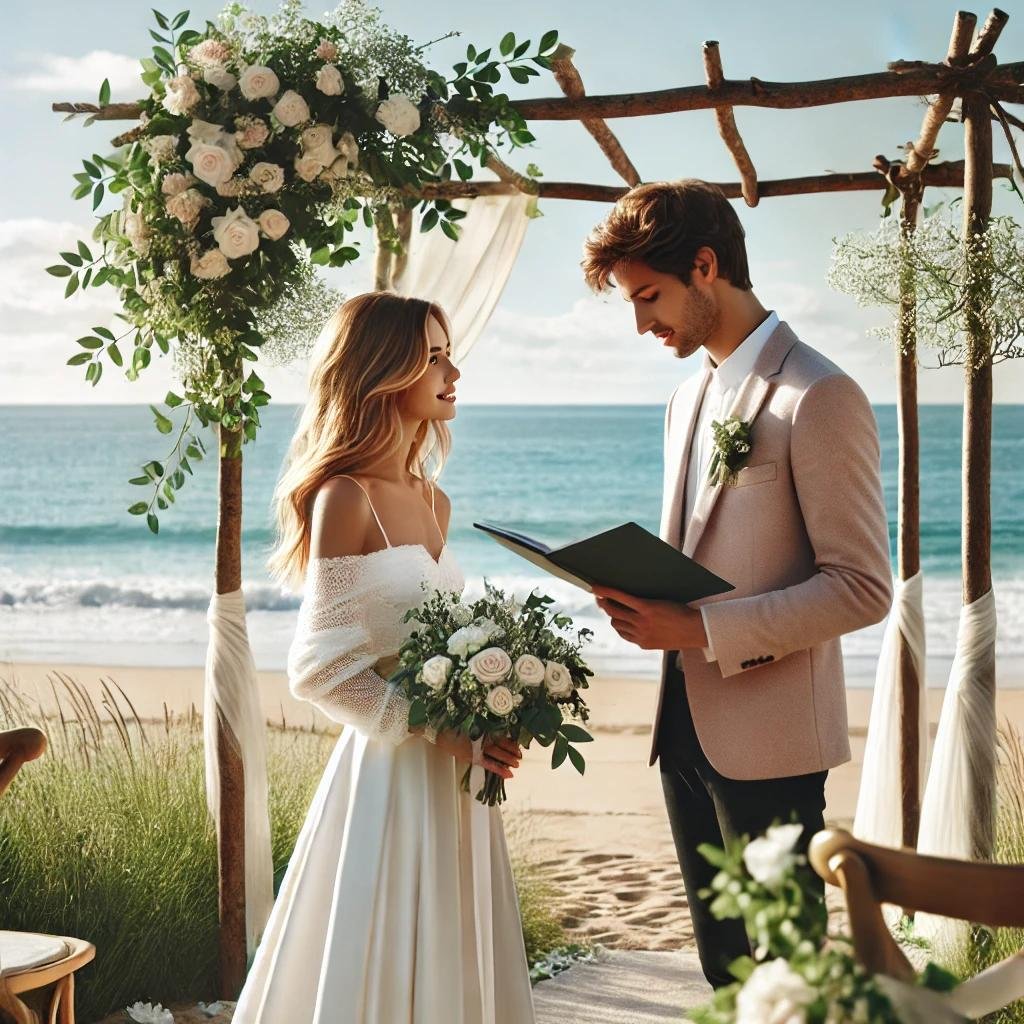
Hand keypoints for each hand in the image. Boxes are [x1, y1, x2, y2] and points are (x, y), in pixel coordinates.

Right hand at [433, 731, 521, 778]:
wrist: (438, 729)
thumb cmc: (451, 723)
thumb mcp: (468, 721)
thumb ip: (480, 726)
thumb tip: (491, 730)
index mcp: (483, 727)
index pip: (501, 735)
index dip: (511, 741)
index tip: (518, 744)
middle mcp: (483, 737)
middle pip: (502, 744)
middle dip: (512, 751)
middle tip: (520, 756)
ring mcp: (478, 747)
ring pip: (498, 754)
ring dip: (509, 760)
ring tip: (517, 764)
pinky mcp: (472, 757)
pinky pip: (489, 764)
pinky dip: (499, 769)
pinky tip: (508, 774)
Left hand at [593, 585, 707, 650]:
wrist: (694, 630)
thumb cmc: (680, 612)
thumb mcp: (661, 601)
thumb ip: (642, 602)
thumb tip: (623, 599)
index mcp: (647, 607)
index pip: (619, 596)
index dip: (605, 591)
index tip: (595, 587)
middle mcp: (642, 622)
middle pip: (613, 611)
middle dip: (604, 603)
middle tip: (600, 598)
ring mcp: (641, 634)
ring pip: (617, 624)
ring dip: (613, 616)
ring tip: (614, 611)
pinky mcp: (643, 644)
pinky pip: (625, 635)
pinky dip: (621, 628)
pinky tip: (624, 623)